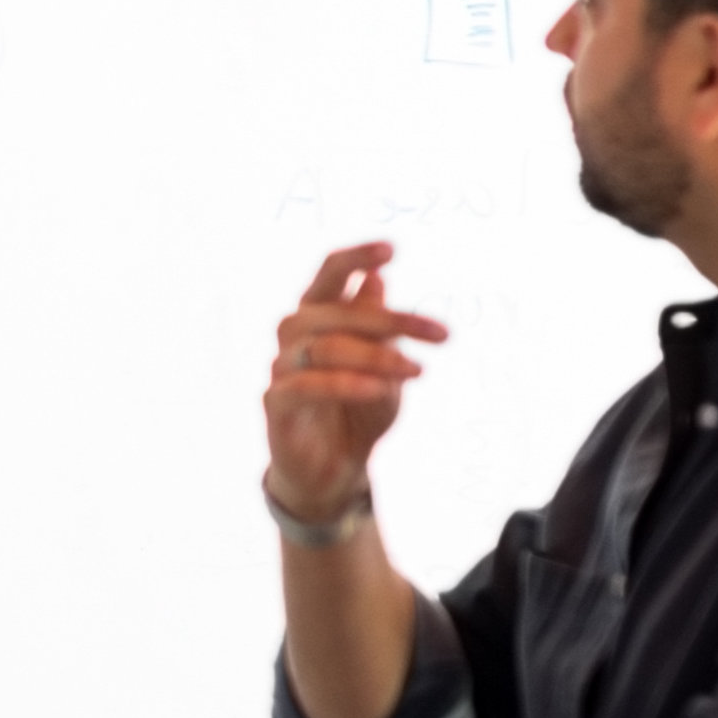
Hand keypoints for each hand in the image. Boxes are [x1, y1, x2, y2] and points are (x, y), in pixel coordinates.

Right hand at [265, 244, 450, 520]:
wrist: (334, 469)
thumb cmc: (359, 410)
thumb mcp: (382, 367)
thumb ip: (376, 327)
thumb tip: (377, 279)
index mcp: (319, 318)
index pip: (329, 276)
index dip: (355, 258)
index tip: (392, 249)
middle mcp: (294, 337)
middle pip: (331, 311)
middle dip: (389, 319)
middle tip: (441, 333)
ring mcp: (281, 368)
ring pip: (323, 347)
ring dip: (376, 356)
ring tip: (417, 370)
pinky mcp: (276, 404)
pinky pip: (307, 386)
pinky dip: (345, 385)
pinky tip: (379, 390)